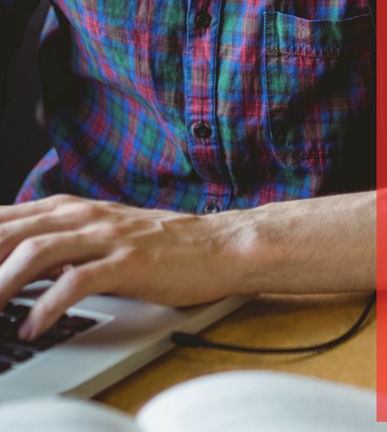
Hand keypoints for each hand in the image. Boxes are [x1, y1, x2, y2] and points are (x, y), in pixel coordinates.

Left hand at [0, 195, 255, 339]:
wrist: (217, 245)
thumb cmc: (158, 245)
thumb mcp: (97, 233)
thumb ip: (54, 241)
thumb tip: (8, 262)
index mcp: (68, 208)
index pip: (3, 220)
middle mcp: (82, 215)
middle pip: (10, 233)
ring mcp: (105, 236)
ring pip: (35, 252)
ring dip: (0, 284)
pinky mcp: (127, 261)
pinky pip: (77, 281)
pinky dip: (48, 306)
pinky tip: (32, 327)